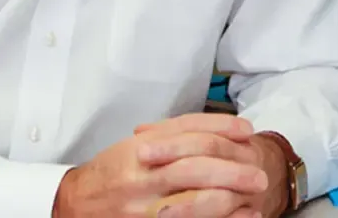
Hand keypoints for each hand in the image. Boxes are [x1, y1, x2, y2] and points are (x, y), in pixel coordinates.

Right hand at [52, 113, 267, 217]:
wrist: (79, 205)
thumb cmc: (112, 172)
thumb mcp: (135, 145)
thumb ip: (169, 136)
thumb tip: (211, 131)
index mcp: (141, 148)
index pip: (186, 131)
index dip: (219, 127)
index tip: (246, 130)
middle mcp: (143, 174)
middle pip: (194, 165)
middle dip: (231, 167)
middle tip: (258, 171)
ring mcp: (146, 206)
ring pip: (194, 199)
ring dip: (228, 196)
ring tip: (253, 194)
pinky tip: (239, 216)